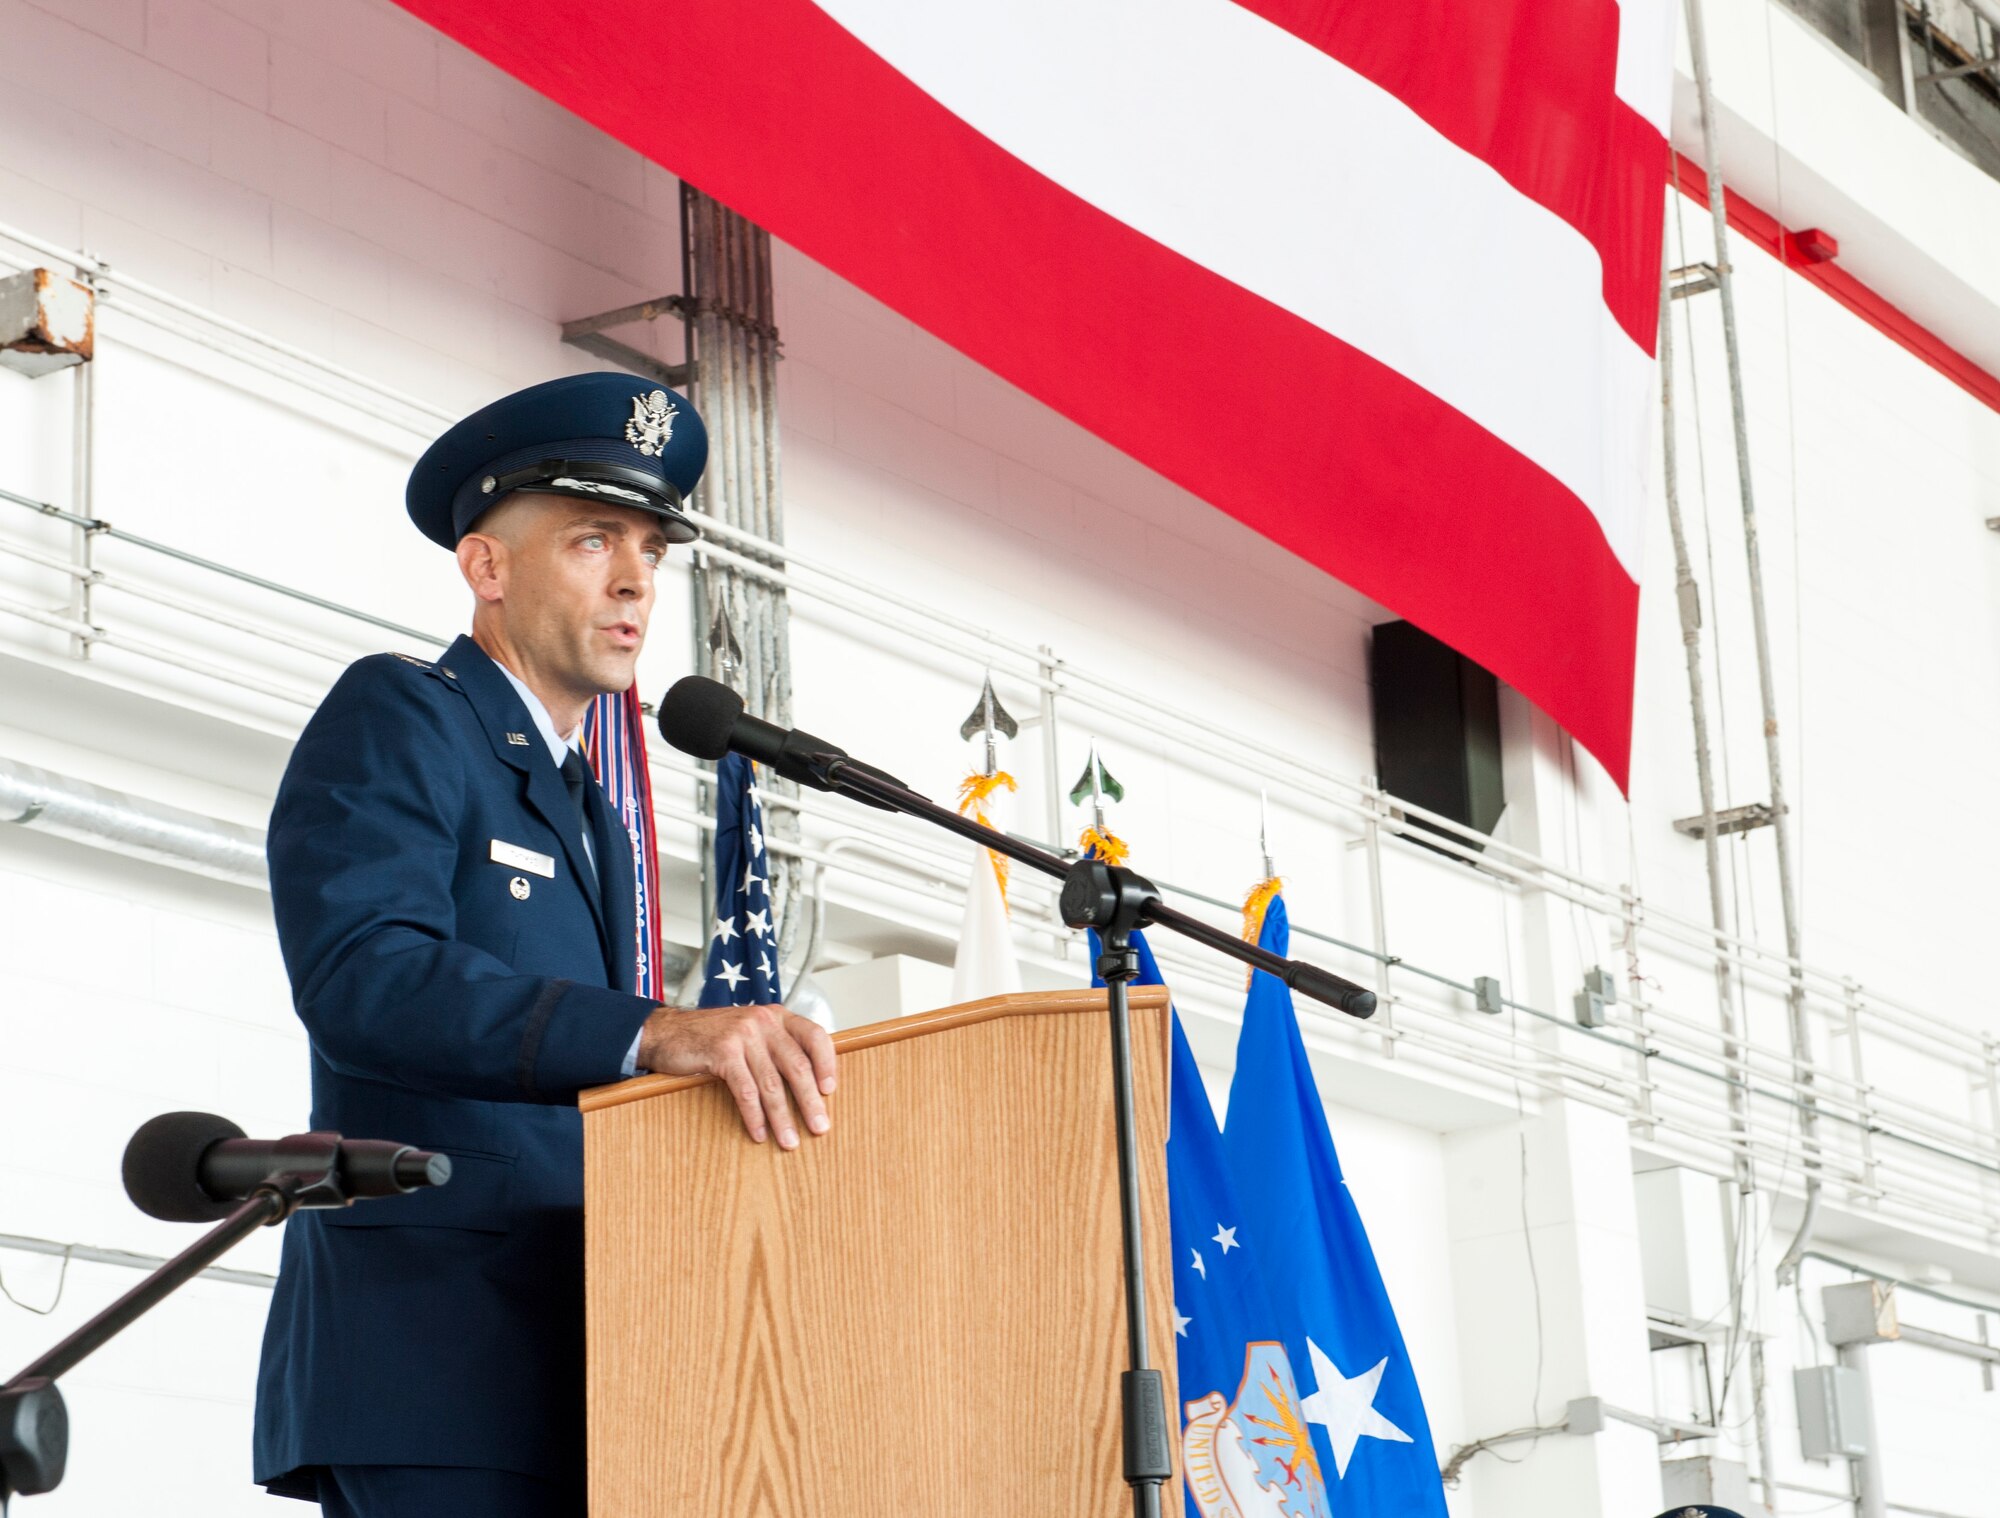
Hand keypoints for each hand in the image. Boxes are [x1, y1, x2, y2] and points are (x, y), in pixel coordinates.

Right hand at [637, 1002, 836, 1148]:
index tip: (830, 1091)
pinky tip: (759, 1133)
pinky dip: (754, 1116)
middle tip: (820, 1127)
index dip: (827, 1063)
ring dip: (782, 1117)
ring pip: (771, 1083)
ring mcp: (743, 1035)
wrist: (667, 1031)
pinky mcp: (723, 1052)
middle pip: (797, 1065)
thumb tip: (808, 1082)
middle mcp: (764, 1021)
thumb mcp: (750, 1031)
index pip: (814, 1036)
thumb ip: (776, 1046)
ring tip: (789, 1141)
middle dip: (810, 1101)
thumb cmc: (712, 1036)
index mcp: (777, 1016)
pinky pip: (745, 1090)